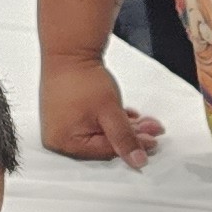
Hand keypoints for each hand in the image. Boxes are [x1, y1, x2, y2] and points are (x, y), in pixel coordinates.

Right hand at [40, 50, 160, 167]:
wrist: (69, 49)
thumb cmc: (84, 80)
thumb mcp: (110, 112)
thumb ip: (125, 139)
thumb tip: (138, 162)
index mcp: (64, 143)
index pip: (106, 151)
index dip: (132, 147)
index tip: (153, 142)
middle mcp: (58, 138)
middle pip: (104, 143)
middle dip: (132, 135)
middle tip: (153, 130)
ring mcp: (60, 125)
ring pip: (101, 132)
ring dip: (125, 126)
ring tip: (145, 120)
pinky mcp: (65, 113)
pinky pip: (93, 122)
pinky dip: (111, 119)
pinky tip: (129, 115)